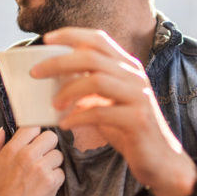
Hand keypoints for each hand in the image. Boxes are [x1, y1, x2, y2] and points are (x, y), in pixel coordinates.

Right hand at [0, 127, 64, 195]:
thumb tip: (2, 131)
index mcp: (11, 149)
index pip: (33, 127)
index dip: (34, 134)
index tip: (32, 143)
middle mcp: (28, 155)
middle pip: (50, 136)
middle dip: (47, 146)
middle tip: (42, 157)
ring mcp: (41, 168)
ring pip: (58, 155)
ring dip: (52, 163)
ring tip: (43, 174)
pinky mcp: (51, 183)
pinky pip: (61, 173)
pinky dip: (56, 179)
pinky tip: (45, 186)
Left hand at [33, 27, 196, 195]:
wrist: (161, 160)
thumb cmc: (129, 129)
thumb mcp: (109, 102)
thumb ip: (90, 87)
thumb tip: (56, 78)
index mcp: (127, 67)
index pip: (99, 39)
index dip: (71, 35)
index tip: (46, 39)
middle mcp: (134, 76)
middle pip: (93, 56)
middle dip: (59, 61)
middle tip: (36, 73)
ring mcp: (138, 96)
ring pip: (97, 80)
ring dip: (68, 90)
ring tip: (53, 104)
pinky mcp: (137, 120)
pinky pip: (101, 112)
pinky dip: (79, 116)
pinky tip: (66, 124)